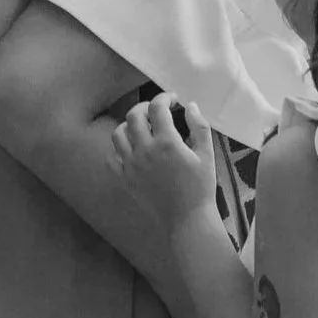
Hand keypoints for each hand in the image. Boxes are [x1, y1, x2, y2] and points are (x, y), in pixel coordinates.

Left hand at [109, 93, 215, 228]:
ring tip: (141, 127)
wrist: (187, 220)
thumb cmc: (200, 187)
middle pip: (133, 116)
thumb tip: (191, 106)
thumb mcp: (207, 155)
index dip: (164, 98)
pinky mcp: (124, 179)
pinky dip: (117, 148)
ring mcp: (131, 166)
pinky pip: (111, 158)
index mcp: (166, 143)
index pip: (157, 108)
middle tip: (155, 109)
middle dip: (144, 107)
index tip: (171, 100)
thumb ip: (199, 127)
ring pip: (118, 134)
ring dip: (128, 125)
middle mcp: (144, 151)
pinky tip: (129, 148)